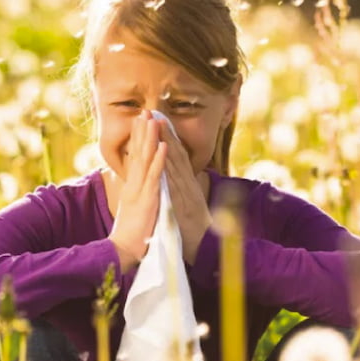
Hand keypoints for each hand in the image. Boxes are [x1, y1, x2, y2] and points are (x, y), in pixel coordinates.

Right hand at [108, 111, 168, 272]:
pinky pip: (155, 176)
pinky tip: (163, 145)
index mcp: (132, 187)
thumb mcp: (133, 209)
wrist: (123, 251)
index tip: (140, 121)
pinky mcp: (147, 199)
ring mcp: (140, 190)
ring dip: (150, 138)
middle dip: (142, 131)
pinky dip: (159, 160)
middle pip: (138, 153)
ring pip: (145, 159)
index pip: (134, 157)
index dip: (138, 139)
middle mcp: (134, 185)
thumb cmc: (131, 233)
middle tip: (145, 111)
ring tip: (153, 120)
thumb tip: (136, 186)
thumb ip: (135, 195)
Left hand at [157, 120, 212, 264]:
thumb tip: (179, 176)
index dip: (167, 137)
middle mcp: (188, 184)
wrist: (205, 248)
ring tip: (157, 124)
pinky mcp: (184, 204)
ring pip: (175, 164)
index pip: (176, 156)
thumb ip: (183, 188)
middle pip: (175, 154)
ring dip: (166, 143)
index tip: (158, 119)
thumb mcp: (187, 203)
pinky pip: (175, 184)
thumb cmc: (194, 227)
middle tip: (154, 112)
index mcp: (187, 183)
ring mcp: (186, 192)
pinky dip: (170, 169)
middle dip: (165, 132)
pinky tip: (164, 155)